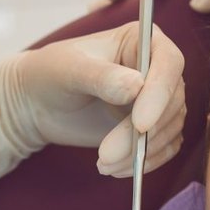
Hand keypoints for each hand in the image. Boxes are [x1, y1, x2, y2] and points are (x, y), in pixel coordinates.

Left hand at [0, 20, 186, 193]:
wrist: (36, 103)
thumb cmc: (50, 74)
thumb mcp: (70, 70)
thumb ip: (102, 77)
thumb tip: (136, 87)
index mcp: (143, 40)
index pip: (169, 64)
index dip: (159, 94)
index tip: (140, 124)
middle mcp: (157, 68)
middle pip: (172, 102)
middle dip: (142, 134)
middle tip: (106, 154)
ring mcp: (158, 99)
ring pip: (170, 129)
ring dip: (141, 152)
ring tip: (103, 164)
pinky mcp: (153, 126)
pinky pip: (164, 148)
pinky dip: (144, 162)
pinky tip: (115, 168)